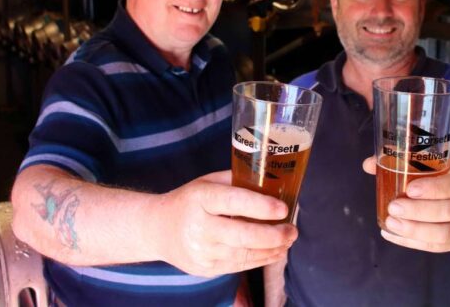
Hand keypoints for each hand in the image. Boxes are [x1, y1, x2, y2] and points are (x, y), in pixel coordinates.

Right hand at [153, 170, 297, 275]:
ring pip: (244, 254)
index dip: (261, 206)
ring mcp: (202, 252)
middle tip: (292, 230)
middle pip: (243, 235)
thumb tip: (272, 180)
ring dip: (272, 249)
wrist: (157, 229)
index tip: (283, 208)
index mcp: (200, 198)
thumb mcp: (207, 182)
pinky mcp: (206, 269)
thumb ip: (236, 180)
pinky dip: (261, 259)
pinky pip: (239, 266)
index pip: (234, 202)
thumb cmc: (189, 200)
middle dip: (273, 235)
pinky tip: (275, 252)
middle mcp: (199, 227)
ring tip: (288, 240)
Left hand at [363, 157, 449, 251]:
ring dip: (416, 230)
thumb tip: (368, 164)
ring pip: (447, 232)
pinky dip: (412, 242)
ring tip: (392, 223)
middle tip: (393, 207)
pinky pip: (438, 246)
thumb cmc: (440, 175)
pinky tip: (392, 234)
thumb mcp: (429, 162)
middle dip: (419, 211)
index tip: (409, 190)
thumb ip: (399, 160)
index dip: (434, 188)